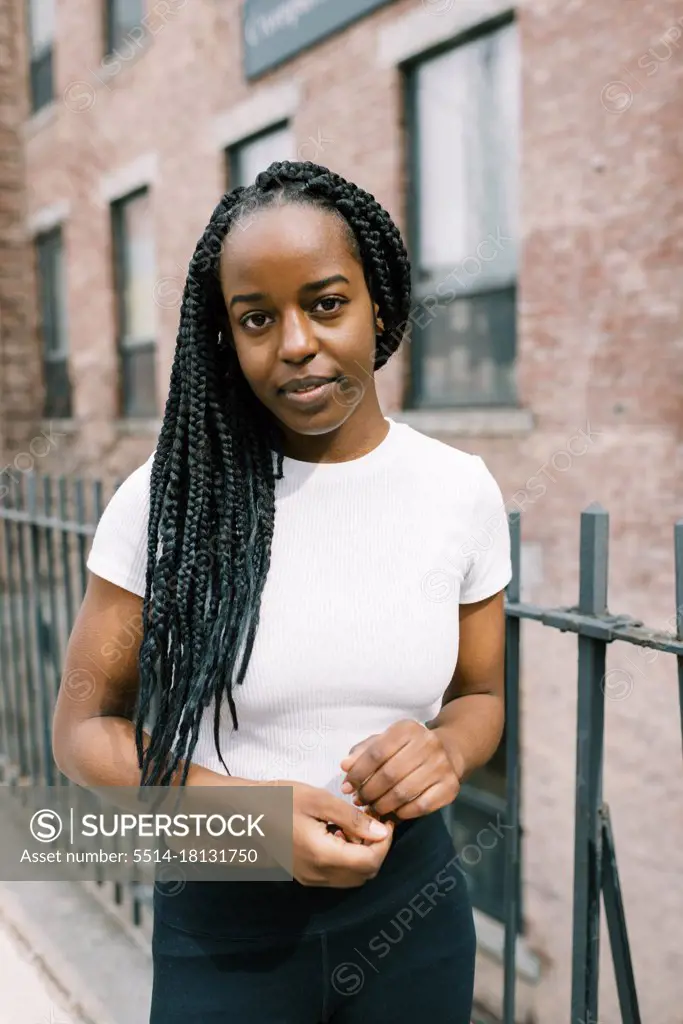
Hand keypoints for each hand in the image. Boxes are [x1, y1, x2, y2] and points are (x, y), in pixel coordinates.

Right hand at [289, 781, 394, 887]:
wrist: (249, 809)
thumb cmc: (282, 799)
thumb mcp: (320, 800)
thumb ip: (353, 819)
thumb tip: (382, 832)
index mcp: (323, 856)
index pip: (370, 862)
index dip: (384, 843)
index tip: (385, 820)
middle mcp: (318, 875)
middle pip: (364, 874)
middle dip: (376, 849)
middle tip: (374, 821)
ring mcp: (311, 878)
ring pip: (353, 877)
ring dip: (363, 854)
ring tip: (358, 825)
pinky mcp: (305, 875)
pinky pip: (337, 875)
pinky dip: (348, 858)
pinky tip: (340, 834)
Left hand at [339, 721, 464, 820]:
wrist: (447, 752)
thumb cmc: (406, 748)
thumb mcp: (384, 742)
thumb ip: (362, 753)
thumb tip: (345, 767)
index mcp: (407, 729)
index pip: (376, 753)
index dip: (358, 773)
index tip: (347, 787)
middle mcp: (428, 744)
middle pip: (389, 774)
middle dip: (369, 792)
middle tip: (359, 801)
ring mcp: (442, 766)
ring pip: (404, 793)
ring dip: (383, 805)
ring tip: (373, 808)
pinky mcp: (451, 786)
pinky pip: (421, 806)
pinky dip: (403, 813)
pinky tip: (393, 812)